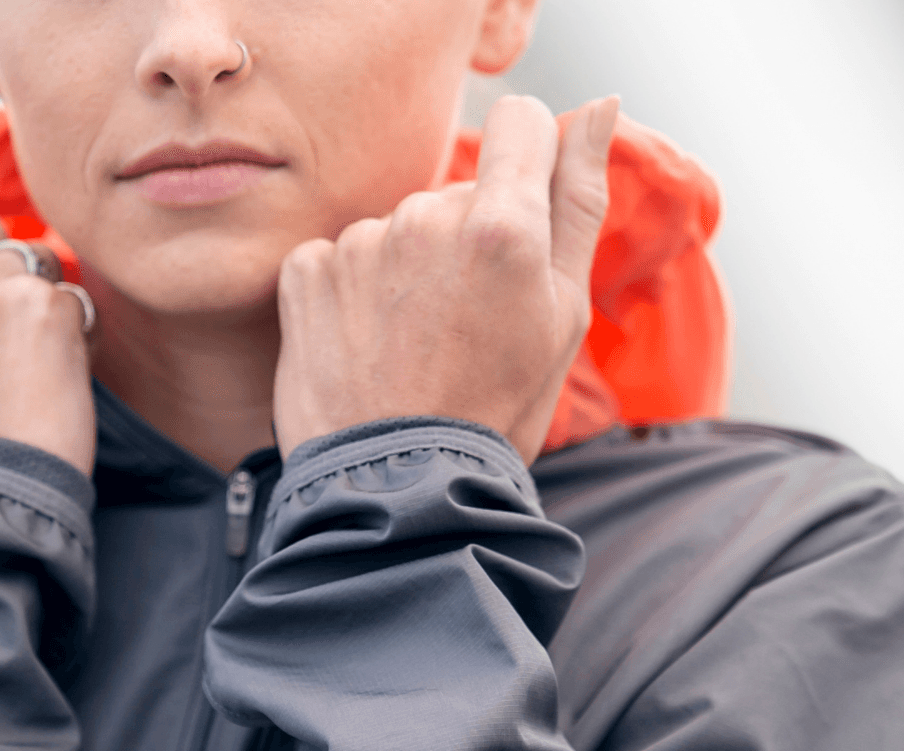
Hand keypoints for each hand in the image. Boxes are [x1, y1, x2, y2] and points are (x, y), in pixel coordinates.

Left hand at [272, 95, 619, 465]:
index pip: (522, 122)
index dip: (528, 159)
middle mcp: (425, 217)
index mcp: (503, 226)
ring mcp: (358, 244)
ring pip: (397, 230)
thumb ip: (577, 200)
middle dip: (466, 243)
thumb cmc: (494, 408)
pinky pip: (338, 256)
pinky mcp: (305, 272)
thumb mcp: (562, 314)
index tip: (521, 213)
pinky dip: (350, 295)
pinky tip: (366, 348)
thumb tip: (597, 107)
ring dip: (406, 274)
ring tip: (413, 348)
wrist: (396, 490)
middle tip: (464, 328)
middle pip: (457, 192)